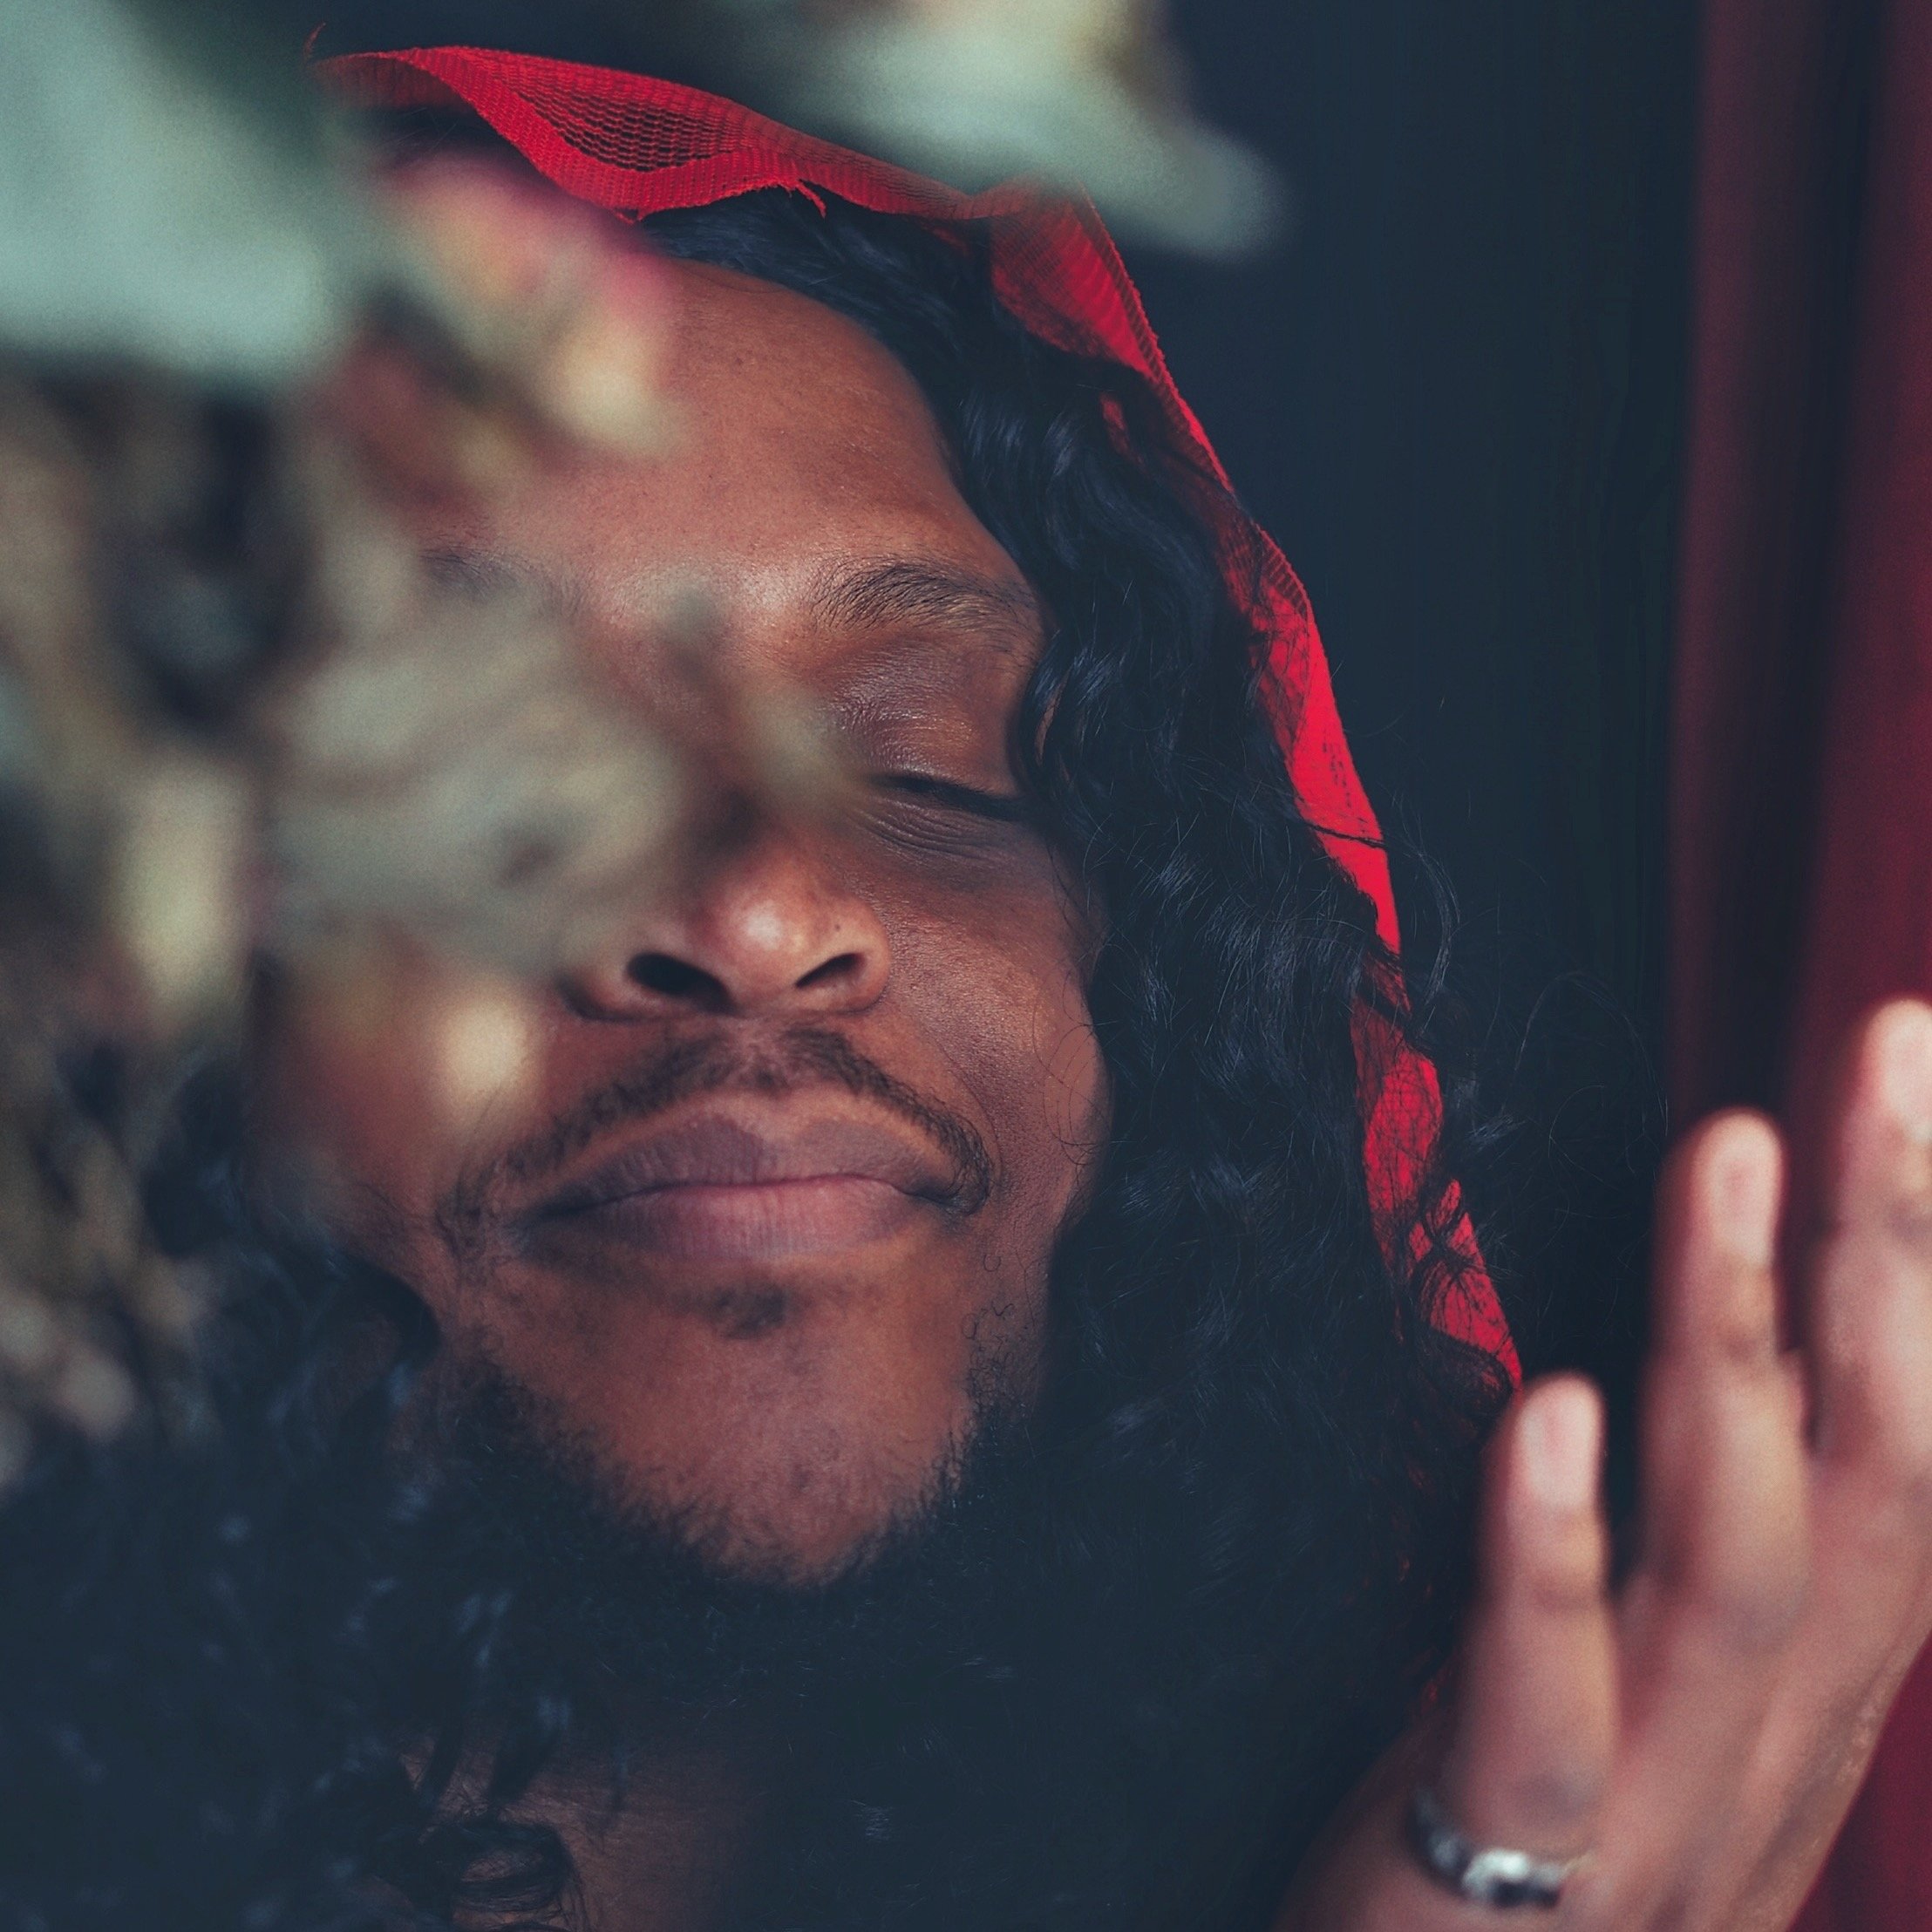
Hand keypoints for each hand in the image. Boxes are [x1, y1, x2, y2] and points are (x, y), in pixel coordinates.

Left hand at [1282, 998, 1931, 1931]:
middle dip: (1898, 1250)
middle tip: (1893, 1041)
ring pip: (1745, 1558)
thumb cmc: (1525, 1866)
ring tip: (1731, 1150)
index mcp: (1797, 1689)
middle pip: (1877, 1466)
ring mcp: (1661, 1812)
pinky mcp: (1518, 1866)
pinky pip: (1550, 1704)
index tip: (1913, 1085)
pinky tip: (1552, 1412)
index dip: (1928, 1271)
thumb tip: (1687, 1373)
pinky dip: (1553, 1555)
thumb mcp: (1637, 1702)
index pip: (1902, 1447)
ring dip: (1743, 1341)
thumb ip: (1673, 1559)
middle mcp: (1769, 1740)